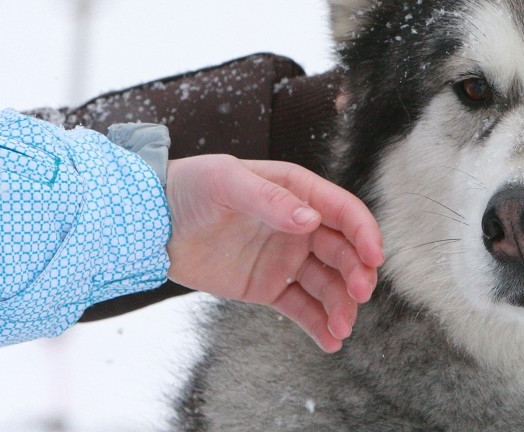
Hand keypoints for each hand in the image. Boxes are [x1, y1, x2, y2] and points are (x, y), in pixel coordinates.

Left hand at [163, 155, 383, 352]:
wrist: (150, 223)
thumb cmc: (189, 188)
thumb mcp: (227, 182)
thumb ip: (270, 200)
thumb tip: (311, 220)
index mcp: (298, 192)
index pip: (344, 212)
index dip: (364, 233)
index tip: (373, 257)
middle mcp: (300, 226)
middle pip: (343, 252)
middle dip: (357, 274)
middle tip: (359, 295)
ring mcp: (286, 258)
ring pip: (327, 284)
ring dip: (341, 305)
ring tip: (341, 328)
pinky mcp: (269, 286)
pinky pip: (301, 307)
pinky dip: (318, 324)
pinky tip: (330, 341)